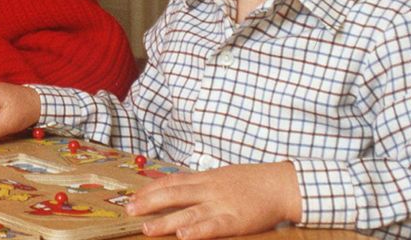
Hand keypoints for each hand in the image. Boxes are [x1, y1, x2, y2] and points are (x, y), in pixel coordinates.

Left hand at [127, 161, 301, 238]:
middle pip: (173, 194)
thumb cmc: (252, 182)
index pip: (171, 181)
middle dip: (149, 203)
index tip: (133, 197)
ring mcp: (222, 204)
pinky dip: (198, 230)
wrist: (281, 184)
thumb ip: (200, 183)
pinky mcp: (236, 220)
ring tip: (148, 229)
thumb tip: (176, 188)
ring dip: (166, 221)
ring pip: (188, 212)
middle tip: (129, 211)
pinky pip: (213, 226)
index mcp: (205, 178)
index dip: (150, 189)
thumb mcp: (221, 176)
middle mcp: (209, 189)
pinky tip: (184, 235)